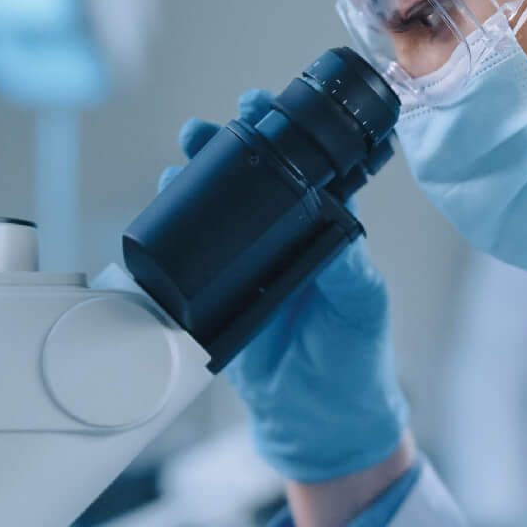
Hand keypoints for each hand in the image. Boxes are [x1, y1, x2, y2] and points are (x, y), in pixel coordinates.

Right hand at [174, 90, 410, 480]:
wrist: (317, 420)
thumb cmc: (353, 358)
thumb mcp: (361, 306)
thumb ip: (348, 267)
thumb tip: (332, 218)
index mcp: (324, 230)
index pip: (304, 167)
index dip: (285, 131)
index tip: (266, 106)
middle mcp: (282, 239)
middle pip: (251, 177)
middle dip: (227, 143)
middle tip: (210, 128)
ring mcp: (246, 264)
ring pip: (216, 207)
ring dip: (196, 174)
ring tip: (185, 153)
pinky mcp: (215, 294)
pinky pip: (190, 253)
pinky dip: (173, 226)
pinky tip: (165, 203)